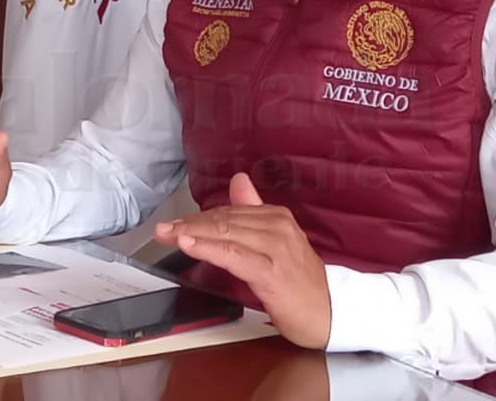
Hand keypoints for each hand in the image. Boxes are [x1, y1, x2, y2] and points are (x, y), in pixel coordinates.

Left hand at [154, 172, 330, 349]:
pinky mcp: (270, 272)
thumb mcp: (279, 241)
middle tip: (163, 228)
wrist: (332, 313)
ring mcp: (275, 248)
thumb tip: (239, 181)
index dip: (199, 216)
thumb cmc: (303, 283)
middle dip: (190, 224)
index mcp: (277, 217)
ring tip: (168, 235)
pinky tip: (188, 245)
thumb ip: (255, 211)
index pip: (229, 211)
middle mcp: (277, 226)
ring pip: (225, 234)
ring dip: (192, 233)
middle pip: (223, 220)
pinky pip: (232, 254)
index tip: (175, 222)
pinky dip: (207, 248)